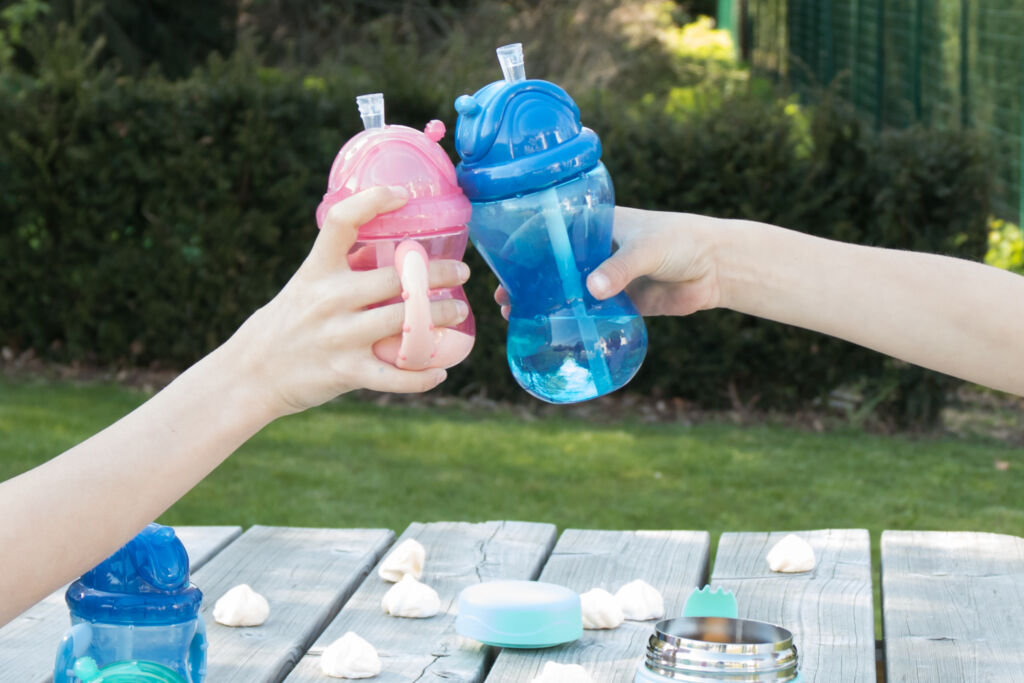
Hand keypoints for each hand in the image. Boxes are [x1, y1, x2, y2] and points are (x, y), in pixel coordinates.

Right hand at [229, 186, 470, 415]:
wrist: (251, 373)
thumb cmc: (289, 322)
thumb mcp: (308, 284)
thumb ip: (346, 267)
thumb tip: (393, 248)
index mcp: (317, 269)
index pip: (341, 221)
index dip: (373, 201)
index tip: (403, 195)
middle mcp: (328, 299)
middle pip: (395, 278)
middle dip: (437, 274)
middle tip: (461, 272)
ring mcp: (338, 337)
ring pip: (404, 322)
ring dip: (440, 317)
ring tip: (459, 312)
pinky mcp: (344, 373)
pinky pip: (393, 376)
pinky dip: (421, 375)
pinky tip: (440, 371)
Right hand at [494, 206, 719, 318]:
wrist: (717, 267)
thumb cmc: (681, 241)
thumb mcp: (647, 248)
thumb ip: (620, 268)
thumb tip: (591, 289)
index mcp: (595, 226)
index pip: (552, 233)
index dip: (526, 247)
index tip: (504, 263)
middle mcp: (596, 252)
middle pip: (554, 267)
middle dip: (529, 282)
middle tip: (505, 299)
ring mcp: (608, 279)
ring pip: (569, 292)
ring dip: (546, 305)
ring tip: (519, 317)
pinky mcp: (622, 303)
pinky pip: (592, 314)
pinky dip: (574, 323)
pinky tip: (555, 334)